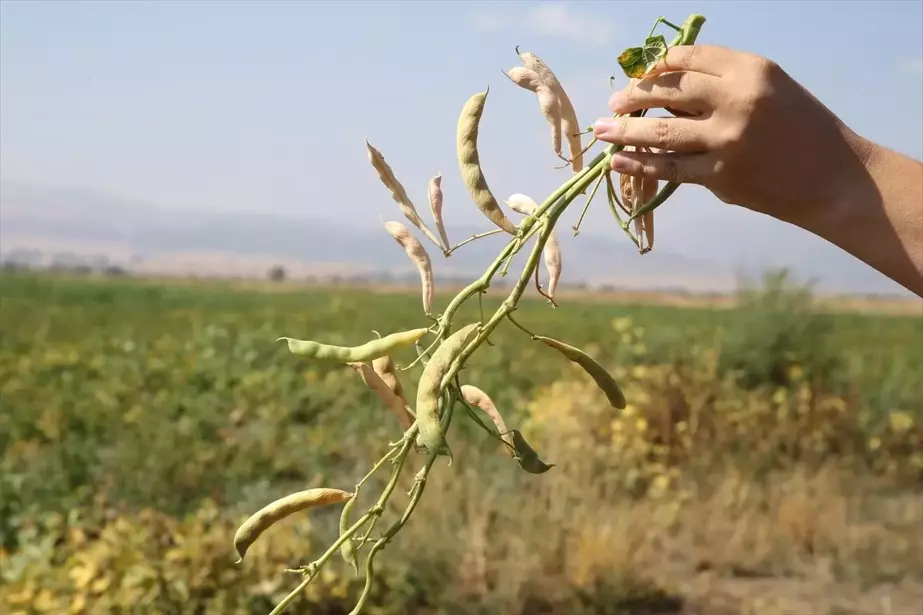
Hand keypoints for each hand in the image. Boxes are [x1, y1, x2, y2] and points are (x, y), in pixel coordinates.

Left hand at [592, 45, 873, 221]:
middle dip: (634, 97)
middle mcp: (738, 100)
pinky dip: (640, 164)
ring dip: (624, 132)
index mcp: (752, 70)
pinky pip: (670, 168)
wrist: (834, 178)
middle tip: (613, 104)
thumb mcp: (769, 90)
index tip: (639, 75)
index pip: (689, 58)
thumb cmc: (801, 129)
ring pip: (661, 133)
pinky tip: (619, 161)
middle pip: (669, 93)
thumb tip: (664, 91)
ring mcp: (727, 140)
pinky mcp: (721, 176)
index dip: (657, 66)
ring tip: (601, 132)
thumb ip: (722, 85)